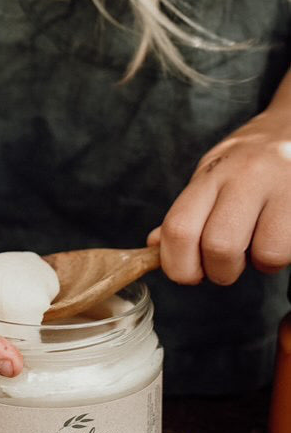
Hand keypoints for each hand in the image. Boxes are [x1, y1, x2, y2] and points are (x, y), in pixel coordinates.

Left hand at [148, 103, 290, 284]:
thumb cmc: (250, 159)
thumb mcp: (212, 176)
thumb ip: (187, 212)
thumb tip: (155, 245)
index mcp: (210, 175)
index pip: (179, 228)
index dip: (177, 265)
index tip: (188, 272)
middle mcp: (244, 176)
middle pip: (218, 245)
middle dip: (219, 272)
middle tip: (226, 265)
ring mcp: (280, 186)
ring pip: (263, 253)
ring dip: (257, 265)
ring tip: (258, 246)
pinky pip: (288, 249)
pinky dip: (279, 258)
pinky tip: (279, 238)